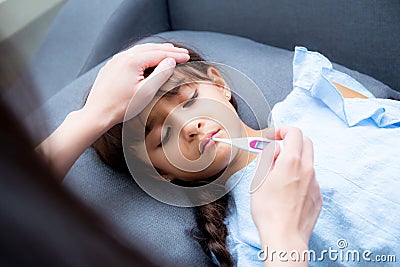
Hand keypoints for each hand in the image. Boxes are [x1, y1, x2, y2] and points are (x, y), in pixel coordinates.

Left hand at [83, 43, 189, 126]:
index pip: (159, 54)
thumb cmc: (121, 106)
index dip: (175, 55)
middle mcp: (123, 57)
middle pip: (150, 48)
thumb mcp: (146, 92)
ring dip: (156, 50)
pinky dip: (144, 54)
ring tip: (168, 51)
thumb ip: (160, 74)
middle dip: (168, 50)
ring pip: (140, 50)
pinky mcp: (111, 67)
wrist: (97, 114)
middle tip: (182, 52)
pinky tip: (148, 58)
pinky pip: (131, 55)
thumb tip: (170, 61)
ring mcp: (115, 61)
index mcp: (132, 61)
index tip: (187, 57)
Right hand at [251, 127, 321, 252]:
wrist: (284, 237)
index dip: (282, 130)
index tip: (273, 137)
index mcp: (290, 162)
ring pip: (308, 161)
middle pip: (306, 142)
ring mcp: (315, 183)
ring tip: (279, 177)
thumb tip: (272, 149)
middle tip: (277, 150)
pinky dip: (300, 177)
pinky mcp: (318, 196)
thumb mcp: (258, 180)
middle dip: (292, 141)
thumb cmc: (268, 211)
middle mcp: (307, 169)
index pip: (294, 133)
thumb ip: (266, 158)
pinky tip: (288, 192)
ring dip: (295, 160)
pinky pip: (310, 178)